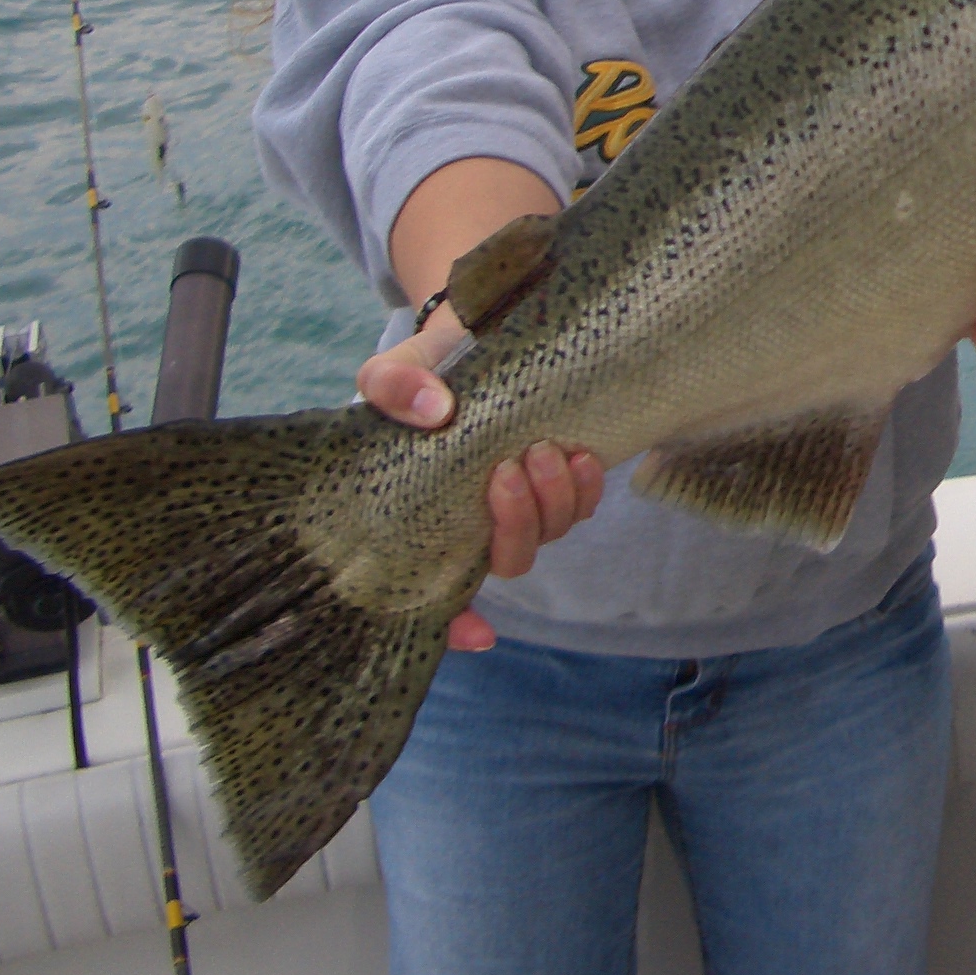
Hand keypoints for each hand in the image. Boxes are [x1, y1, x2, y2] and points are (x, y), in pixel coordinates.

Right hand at [358, 324, 604, 652]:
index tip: (481, 634)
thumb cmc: (418, 374)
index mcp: (426, 521)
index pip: (439, 592)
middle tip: (510, 468)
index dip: (457, 625)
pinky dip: (586, 487)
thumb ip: (392, 389)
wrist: (467, 341)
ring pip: (550, 534)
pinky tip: (582, 455)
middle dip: (518, 523)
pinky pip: (581, 503)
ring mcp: (519, 503)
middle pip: (510, 561)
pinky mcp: (555, 476)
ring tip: (544, 450)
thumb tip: (436, 412)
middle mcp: (475, 524)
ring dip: (555, 501)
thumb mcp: (389, 374)